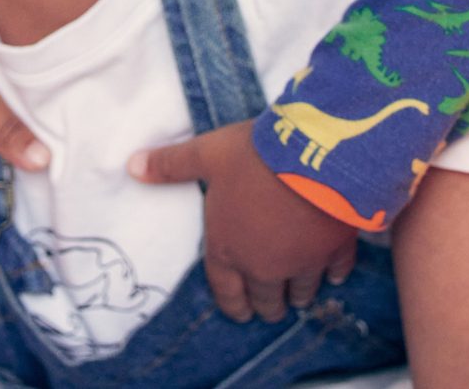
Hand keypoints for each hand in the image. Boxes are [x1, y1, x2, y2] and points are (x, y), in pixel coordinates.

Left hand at [130, 120, 357, 322]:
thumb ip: (172, 165)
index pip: (227, 291)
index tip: (241, 313)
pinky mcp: (336, 251)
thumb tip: (132, 166)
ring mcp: (303, 263)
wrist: (315, 156)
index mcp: (228, 249)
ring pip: (301, 292)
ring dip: (297, 295)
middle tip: (269, 307)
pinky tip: (332, 275)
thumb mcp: (206, 155)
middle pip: (266, 300)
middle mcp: (264, 266)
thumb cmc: (253, 158)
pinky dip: (333, 276)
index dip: (234, 305)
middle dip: (266, 305)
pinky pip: (336, 273)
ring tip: (298, 296)